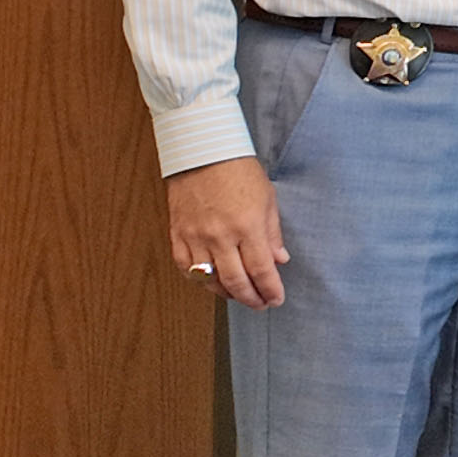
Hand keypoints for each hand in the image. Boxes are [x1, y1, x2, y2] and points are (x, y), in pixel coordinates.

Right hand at [166, 156, 288, 308]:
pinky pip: (185, 267)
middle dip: (251, 298)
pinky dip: (199, 280)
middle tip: (260, 304)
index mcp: (247, 226)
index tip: (276, 300)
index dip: (270, 290)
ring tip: (239, 295)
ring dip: (226, 293)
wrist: (202, 151)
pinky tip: (211, 281)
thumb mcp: (267, 199)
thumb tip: (279, 260)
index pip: (261, 270)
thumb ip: (272, 233)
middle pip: (236, 281)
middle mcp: (220, 236)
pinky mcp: (177, 234)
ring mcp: (196, 237)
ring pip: (209, 280)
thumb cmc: (238, 171)